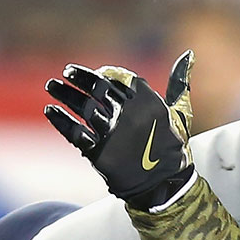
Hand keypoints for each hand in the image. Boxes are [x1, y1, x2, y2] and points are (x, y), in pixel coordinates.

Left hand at [45, 51, 195, 210]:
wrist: (165, 185)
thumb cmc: (172, 146)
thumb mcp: (180, 112)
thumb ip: (179, 83)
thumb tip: (187, 54)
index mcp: (148, 102)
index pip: (119, 77)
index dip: (105, 73)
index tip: (98, 73)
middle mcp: (128, 114)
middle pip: (98, 89)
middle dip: (80, 78)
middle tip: (67, 72)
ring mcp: (112, 133)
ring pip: (83, 107)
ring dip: (65, 94)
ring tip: (52, 86)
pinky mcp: (99, 152)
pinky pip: (74, 132)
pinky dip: (60, 120)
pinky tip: (51, 110)